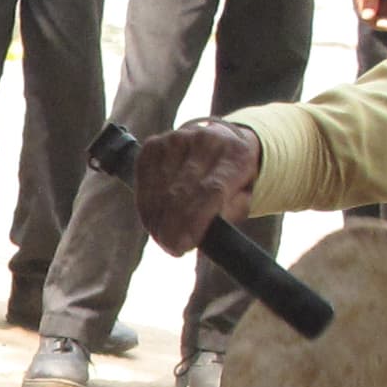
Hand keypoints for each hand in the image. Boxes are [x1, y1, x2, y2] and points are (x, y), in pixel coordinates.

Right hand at [133, 120, 263, 255]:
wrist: (221, 144)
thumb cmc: (231, 181)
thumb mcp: (242, 200)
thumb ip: (226, 215)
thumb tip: (202, 233)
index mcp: (237, 155)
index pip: (211, 191)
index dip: (194, 221)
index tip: (183, 246)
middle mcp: (207, 141)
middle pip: (182, 190)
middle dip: (173, 226)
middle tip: (171, 248)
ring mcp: (178, 138)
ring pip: (160, 187)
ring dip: (157, 218)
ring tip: (162, 237)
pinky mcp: (155, 143)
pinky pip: (144, 179)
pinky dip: (145, 204)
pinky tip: (152, 219)